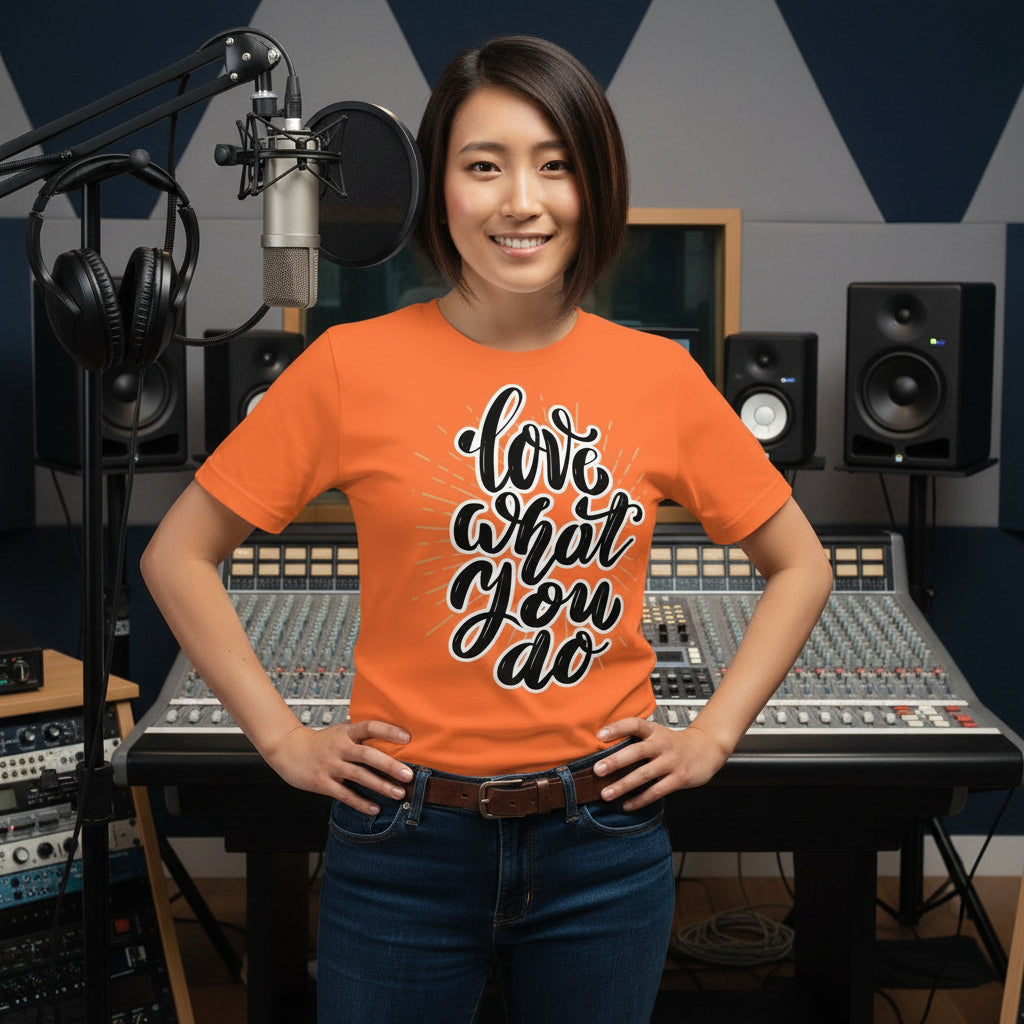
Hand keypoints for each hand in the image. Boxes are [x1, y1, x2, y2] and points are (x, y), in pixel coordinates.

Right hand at [264, 720, 413, 812]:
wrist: (288, 750)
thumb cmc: (322, 741)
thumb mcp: (341, 731)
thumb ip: (361, 733)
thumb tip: (394, 731)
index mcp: (346, 732)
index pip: (370, 727)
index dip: (389, 731)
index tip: (408, 738)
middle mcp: (339, 747)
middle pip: (367, 755)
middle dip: (389, 765)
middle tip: (408, 775)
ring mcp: (330, 765)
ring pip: (358, 776)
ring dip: (380, 786)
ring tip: (398, 794)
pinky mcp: (322, 782)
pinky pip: (344, 794)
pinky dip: (360, 803)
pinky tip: (375, 808)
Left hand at [593, 718, 731, 810]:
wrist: (706, 749)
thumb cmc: (673, 744)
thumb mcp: (657, 735)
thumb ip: (636, 741)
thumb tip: (604, 751)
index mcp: (654, 731)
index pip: (634, 724)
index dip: (617, 728)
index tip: (600, 734)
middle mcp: (662, 745)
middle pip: (637, 752)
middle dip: (616, 761)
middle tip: (597, 770)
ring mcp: (671, 762)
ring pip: (644, 775)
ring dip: (623, 785)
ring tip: (606, 794)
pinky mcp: (679, 779)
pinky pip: (657, 791)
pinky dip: (640, 800)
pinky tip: (627, 805)